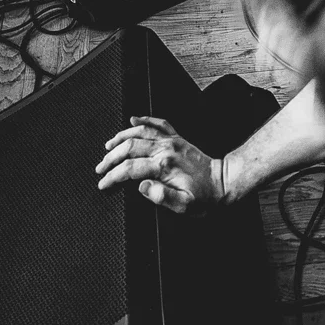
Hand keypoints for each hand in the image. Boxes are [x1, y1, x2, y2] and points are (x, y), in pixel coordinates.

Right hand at [96, 117, 223, 212]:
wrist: (224, 182)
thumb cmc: (205, 197)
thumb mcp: (184, 206)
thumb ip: (161, 197)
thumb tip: (142, 187)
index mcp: (164, 166)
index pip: (129, 169)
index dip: (112, 176)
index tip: (103, 183)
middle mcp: (166, 150)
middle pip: (129, 147)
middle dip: (111, 157)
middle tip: (100, 167)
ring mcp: (171, 141)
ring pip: (140, 132)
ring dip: (121, 137)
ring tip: (108, 145)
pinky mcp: (177, 139)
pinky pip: (158, 123)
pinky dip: (144, 119)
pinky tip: (135, 118)